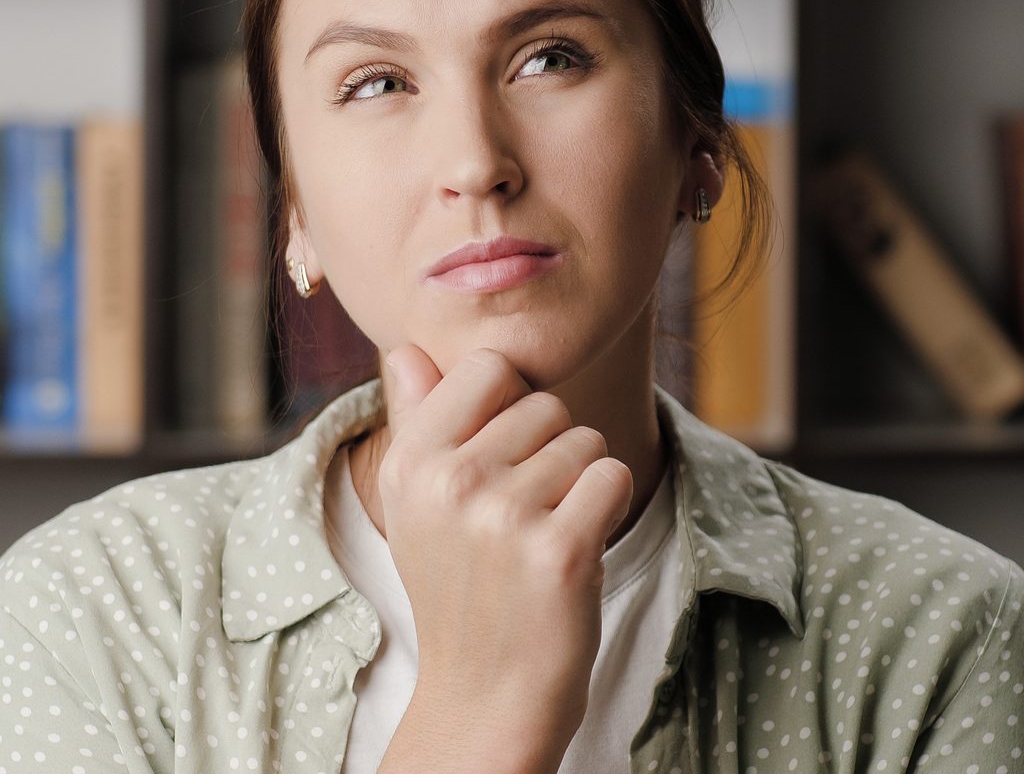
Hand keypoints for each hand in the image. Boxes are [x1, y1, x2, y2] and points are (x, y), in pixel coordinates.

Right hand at [377, 344, 632, 767]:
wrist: (485, 695)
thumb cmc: (458, 583)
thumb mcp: (416, 502)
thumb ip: (415, 417)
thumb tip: (405, 347)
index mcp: (411, 458)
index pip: (489, 366)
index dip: (511, 403)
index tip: (503, 453)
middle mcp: (450, 479)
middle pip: (546, 404)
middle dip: (550, 449)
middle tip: (522, 511)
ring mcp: (504, 515)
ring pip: (585, 439)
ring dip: (581, 482)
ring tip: (545, 532)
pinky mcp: (560, 550)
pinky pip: (612, 475)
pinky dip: (609, 504)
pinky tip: (579, 544)